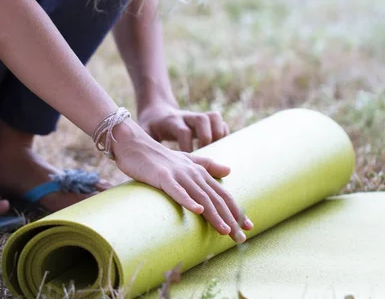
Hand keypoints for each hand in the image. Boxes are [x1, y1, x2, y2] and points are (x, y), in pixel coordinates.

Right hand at [110, 118, 252, 242]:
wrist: (136, 145)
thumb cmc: (160, 157)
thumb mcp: (187, 160)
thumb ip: (208, 165)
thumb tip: (229, 170)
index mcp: (200, 172)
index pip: (223, 194)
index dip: (236, 210)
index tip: (249, 227)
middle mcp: (193, 173)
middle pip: (216, 198)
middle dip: (230, 219)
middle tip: (241, 238)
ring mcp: (179, 175)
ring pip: (201, 197)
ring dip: (214, 214)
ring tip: (225, 230)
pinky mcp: (162, 177)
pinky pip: (177, 190)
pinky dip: (188, 200)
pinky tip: (197, 210)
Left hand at [138, 104, 229, 151]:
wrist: (156, 111)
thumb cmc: (150, 128)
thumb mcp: (145, 133)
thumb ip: (145, 143)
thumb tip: (137, 157)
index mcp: (170, 122)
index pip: (182, 131)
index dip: (187, 145)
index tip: (187, 159)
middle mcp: (185, 117)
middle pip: (201, 119)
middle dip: (206, 136)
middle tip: (206, 152)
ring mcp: (195, 117)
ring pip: (213, 117)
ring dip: (218, 131)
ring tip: (217, 148)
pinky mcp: (203, 119)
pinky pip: (218, 120)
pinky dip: (222, 131)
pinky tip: (221, 146)